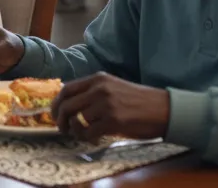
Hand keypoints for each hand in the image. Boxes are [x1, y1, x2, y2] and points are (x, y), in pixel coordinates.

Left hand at [51, 72, 170, 141]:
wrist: (163, 109)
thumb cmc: (138, 100)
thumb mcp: (113, 87)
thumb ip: (93, 92)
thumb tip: (70, 104)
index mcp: (98, 79)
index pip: (66, 89)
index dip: (56, 104)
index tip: (54, 114)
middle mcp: (99, 89)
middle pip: (66, 105)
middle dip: (60, 120)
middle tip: (62, 129)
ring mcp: (106, 105)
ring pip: (76, 120)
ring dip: (74, 130)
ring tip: (80, 134)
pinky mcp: (113, 121)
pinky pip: (88, 132)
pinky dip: (85, 137)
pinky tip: (91, 138)